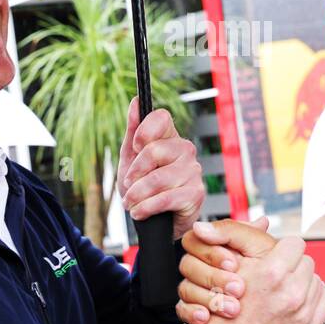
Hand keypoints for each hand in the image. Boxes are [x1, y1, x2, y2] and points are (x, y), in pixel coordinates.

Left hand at [117, 96, 205, 240]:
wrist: (157, 222)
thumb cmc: (144, 188)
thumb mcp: (131, 159)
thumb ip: (133, 131)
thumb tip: (135, 101)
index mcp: (170, 137)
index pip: (161, 117)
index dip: (144, 132)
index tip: (135, 148)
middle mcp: (185, 150)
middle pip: (154, 150)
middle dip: (134, 173)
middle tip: (128, 186)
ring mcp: (193, 171)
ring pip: (157, 178)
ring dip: (136, 195)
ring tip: (131, 203)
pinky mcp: (196, 194)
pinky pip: (165, 198)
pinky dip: (145, 208)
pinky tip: (139, 212)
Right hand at [174, 216, 269, 323]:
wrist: (272, 322)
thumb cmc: (271, 281)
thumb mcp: (262, 250)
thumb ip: (240, 231)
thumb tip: (233, 223)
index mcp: (218, 247)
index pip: (195, 240)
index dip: (212, 252)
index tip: (233, 264)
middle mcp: (205, 267)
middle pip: (188, 264)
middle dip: (214, 277)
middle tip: (238, 288)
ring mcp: (197, 290)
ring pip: (184, 287)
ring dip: (209, 298)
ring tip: (233, 309)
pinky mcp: (193, 310)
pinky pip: (181, 310)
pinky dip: (194, 313)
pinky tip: (207, 316)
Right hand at [177, 220, 324, 323]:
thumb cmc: (222, 307)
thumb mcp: (230, 267)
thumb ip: (245, 238)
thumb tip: (262, 219)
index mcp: (272, 273)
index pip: (295, 243)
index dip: (282, 249)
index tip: (274, 257)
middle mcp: (291, 294)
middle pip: (307, 261)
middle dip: (293, 265)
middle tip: (278, 275)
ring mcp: (301, 315)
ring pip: (316, 280)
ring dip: (302, 282)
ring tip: (284, 289)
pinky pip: (324, 300)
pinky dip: (313, 298)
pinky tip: (296, 301)